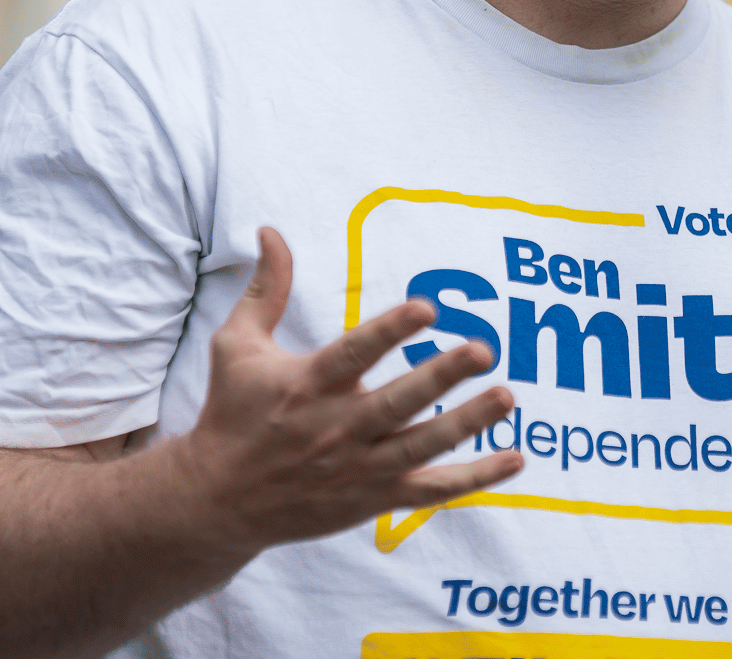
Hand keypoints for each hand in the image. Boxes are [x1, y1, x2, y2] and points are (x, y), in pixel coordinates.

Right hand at [177, 227, 522, 549]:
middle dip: (441, 377)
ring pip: (421, 447)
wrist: (216, 501)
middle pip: (397, 403)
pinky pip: (431, 491)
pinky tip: (515, 458)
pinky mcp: (372, 499)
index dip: (391, 331)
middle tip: (484, 350)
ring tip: (506, 397)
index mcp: (307, 386)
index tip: (428, 308)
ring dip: (467, 424)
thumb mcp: (236, 347)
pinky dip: (474, 479)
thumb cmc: (231, 414)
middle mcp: (335, 429)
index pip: (355, 354)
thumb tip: (271, 231)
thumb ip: (266, 289)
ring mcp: (357, 468)